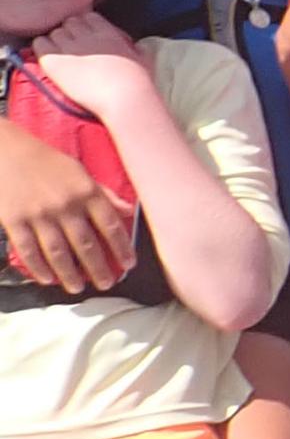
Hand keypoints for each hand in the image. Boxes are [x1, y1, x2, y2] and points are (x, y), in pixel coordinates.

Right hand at [0, 123, 130, 290]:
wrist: (6, 151)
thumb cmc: (47, 161)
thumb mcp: (81, 171)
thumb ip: (104, 193)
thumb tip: (128, 210)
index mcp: (86, 191)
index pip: (111, 225)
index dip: (122, 247)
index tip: (129, 264)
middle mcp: (65, 205)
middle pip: (86, 244)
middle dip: (98, 268)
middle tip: (107, 283)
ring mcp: (38, 215)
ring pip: (58, 252)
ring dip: (70, 274)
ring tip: (78, 287)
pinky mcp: (14, 221)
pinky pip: (29, 250)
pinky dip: (39, 267)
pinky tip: (48, 278)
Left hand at [29, 14, 158, 119]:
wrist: (125, 98)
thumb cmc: (138, 83)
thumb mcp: (141, 58)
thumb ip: (132, 46)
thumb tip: (133, 45)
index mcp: (108, 32)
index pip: (88, 17)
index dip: (85, 27)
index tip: (87, 39)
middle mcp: (87, 36)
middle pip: (69, 23)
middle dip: (70, 33)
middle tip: (73, 50)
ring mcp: (69, 48)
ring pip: (54, 32)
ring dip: (56, 42)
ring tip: (62, 57)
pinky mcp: (55, 62)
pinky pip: (40, 44)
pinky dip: (42, 49)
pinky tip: (50, 61)